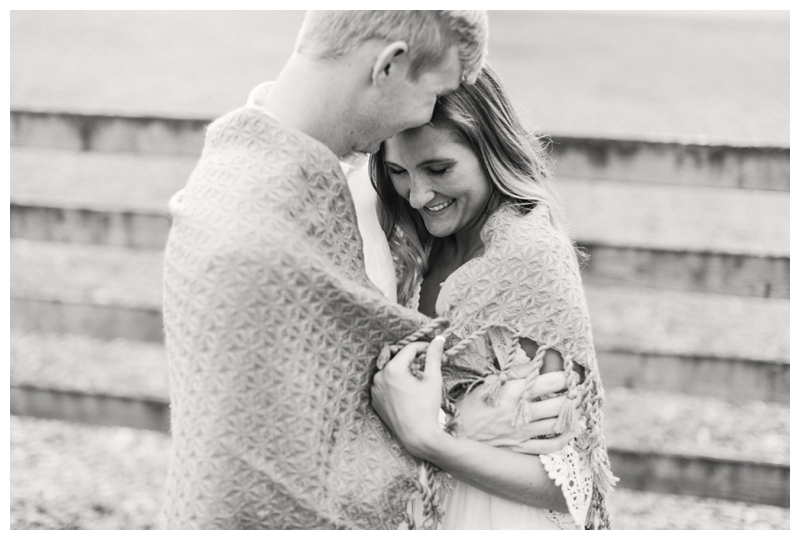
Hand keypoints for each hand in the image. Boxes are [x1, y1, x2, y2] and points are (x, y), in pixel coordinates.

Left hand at [371, 336, 445, 456]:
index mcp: (393, 369)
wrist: (417, 437)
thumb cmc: (427, 407)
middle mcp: (379, 377)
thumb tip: (439, 339)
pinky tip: (407, 392)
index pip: (409, 349)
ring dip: (402, 371)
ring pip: (390, 372)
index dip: (423, 346)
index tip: (433, 349)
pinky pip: (384, 385)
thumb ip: (433, 356)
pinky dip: (394, 384)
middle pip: (397, 359)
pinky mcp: (375, 401)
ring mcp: (375, 390)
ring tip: (417, 379)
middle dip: (411, 359)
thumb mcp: (433, 379)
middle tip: (425, 365)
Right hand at [456, 370, 574, 454]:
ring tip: (579, 403)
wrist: (452, 438)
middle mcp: (518, 413)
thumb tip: (533, 362)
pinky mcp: (521, 449)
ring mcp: (521, 433)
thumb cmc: (468, 408)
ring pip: (557, 422)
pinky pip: (550, 446)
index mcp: (508, 393)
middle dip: (573, 393)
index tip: (570, 371)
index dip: (562, 375)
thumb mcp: (486, 385)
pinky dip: (565, 438)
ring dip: (573, 412)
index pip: (544, 381)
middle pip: (556, 402)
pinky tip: (572, 429)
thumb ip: (512, 374)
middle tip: (579, 387)